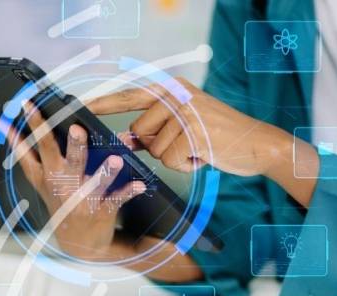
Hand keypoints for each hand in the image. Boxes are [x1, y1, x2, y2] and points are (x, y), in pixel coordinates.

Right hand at [10, 101, 145, 260]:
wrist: (79, 244)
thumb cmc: (61, 202)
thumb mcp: (39, 180)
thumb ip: (24, 152)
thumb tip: (2, 123)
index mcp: (45, 175)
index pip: (31, 148)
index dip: (29, 127)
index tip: (28, 105)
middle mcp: (62, 185)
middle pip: (66, 161)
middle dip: (70, 144)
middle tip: (77, 128)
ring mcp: (82, 199)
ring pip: (95, 182)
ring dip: (105, 172)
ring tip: (116, 160)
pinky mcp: (102, 210)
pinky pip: (117, 199)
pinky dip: (129, 191)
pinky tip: (140, 184)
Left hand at [85, 78, 293, 176]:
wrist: (259, 144)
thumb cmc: (221, 138)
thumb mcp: (186, 128)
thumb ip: (155, 131)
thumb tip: (125, 140)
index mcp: (173, 89)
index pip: (129, 96)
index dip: (103, 103)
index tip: (77, 107)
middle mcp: (177, 95)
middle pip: (139, 131)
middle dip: (158, 146)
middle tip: (188, 144)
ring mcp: (186, 111)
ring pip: (155, 148)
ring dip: (175, 157)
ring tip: (199, 148)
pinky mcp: (195, 131)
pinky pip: (171, 160)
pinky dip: (187, 165)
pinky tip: (205, 156)